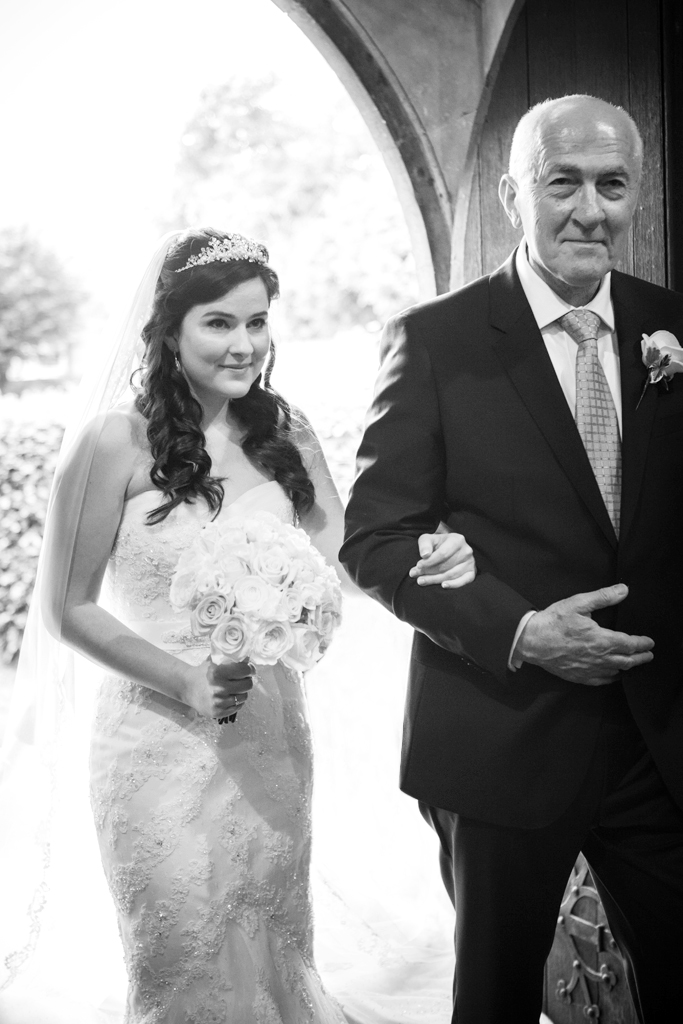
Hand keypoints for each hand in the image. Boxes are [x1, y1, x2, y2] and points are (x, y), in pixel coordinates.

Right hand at [183, 658, 253, 718]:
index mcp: (217, 673)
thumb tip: (247, 657)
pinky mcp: (218, 712)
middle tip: (243, 678)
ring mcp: (219, 702)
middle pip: (248, 684)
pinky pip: (237, 707)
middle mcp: (218, 688)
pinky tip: (230, 696)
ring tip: (234, 688)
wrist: (187, 688)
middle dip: (247, 680)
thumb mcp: (213, 662)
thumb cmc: (203, 673)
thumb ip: (229, 658)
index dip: (250, 669)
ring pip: (244, 697)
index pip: (245, 670)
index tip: (250, 669)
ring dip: (242, 692)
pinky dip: (236, 701)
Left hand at [409, 530, 475, 587]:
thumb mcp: (428, 539)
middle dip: (429, 572)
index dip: (429, 561)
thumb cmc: (437, 544)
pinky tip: (443, 586)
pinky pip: (464, 581)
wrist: (449, 547)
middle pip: (446, 565)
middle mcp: (466, 551)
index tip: (418, 566)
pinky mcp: (472, 572)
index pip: (442, 554)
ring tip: (421, 581)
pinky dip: (454, 584)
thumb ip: (425, 544)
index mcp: (457, 540)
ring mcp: (470, 562)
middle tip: (417, 577)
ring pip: (451, 574)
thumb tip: (424, 555)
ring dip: (435, 579)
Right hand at [514, 584, 653, 684]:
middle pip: (627, 661)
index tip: (650, 642)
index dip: (642, 643)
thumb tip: (624, 590)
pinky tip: (614, 675)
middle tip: (649, 655)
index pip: (630, 644)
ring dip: (628, 667)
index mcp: (601, 639)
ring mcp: (589, 669)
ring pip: (616, 671)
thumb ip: (603, 597)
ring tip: (635, 663)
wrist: (531, 641)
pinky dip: (612, 678)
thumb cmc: (553, 622)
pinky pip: (601, 680)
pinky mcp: (579, 676)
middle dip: (641, 658)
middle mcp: (599, 657)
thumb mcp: (578, 603)